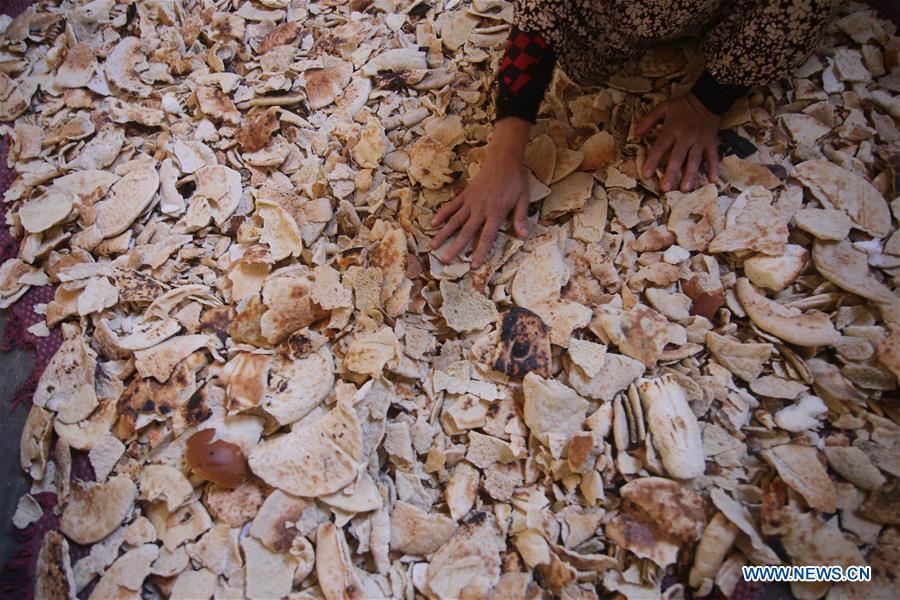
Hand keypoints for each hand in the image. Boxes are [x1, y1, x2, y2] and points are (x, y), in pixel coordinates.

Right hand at [429, 118, 531, 267]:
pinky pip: (452, 206)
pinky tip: (433, 223)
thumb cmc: (515, 180)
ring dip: (443, 234)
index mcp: (495, 213)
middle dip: (455, 247)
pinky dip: (442, 214)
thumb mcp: (523, 199)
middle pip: (465, 232)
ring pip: (454, 220)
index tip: (473, 265)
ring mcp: (470, 201)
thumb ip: (521, 218)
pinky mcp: (465, 194)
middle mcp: (480, 209)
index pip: (486, 237)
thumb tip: (524, 236)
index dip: (480, 252)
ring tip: (433, 245)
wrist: (503, 159)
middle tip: (445, 260)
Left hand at [636, 93, 720, 192]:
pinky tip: (713, 180)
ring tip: (685, 189)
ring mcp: (700, 141)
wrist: (707, 98)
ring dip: (690, 175)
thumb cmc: (682, 105)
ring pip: (695, 160)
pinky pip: (713, 156)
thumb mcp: (663, 107)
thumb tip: (635, 134)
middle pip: (678, 157)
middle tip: (666, 188)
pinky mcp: (711, 142)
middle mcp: (686, 137)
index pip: (660, 146)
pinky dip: (714, 168)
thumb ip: (649, 120)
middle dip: (672, 172)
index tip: (646, 174)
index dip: (653, 160)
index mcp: (672, 129)